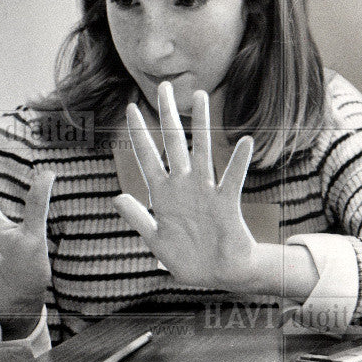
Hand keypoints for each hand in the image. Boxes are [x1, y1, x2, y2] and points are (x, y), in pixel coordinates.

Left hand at [113, 83, 258, 291]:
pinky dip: (239, 162)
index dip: (139, 133)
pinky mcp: (226, 203)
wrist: (219, 275)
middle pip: (173, 142)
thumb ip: (138, 218)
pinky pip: (232, 179)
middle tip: (164, 85)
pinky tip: (245, 141)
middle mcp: (183, 186)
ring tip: (201, 97)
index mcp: (162, 194)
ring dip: (201, 125)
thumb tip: (117, 197)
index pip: (146, 157)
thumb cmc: (187, 259)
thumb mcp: (155, 241)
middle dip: (168, 114)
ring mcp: (205, 192)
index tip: (131, 107)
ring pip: (202, 151)